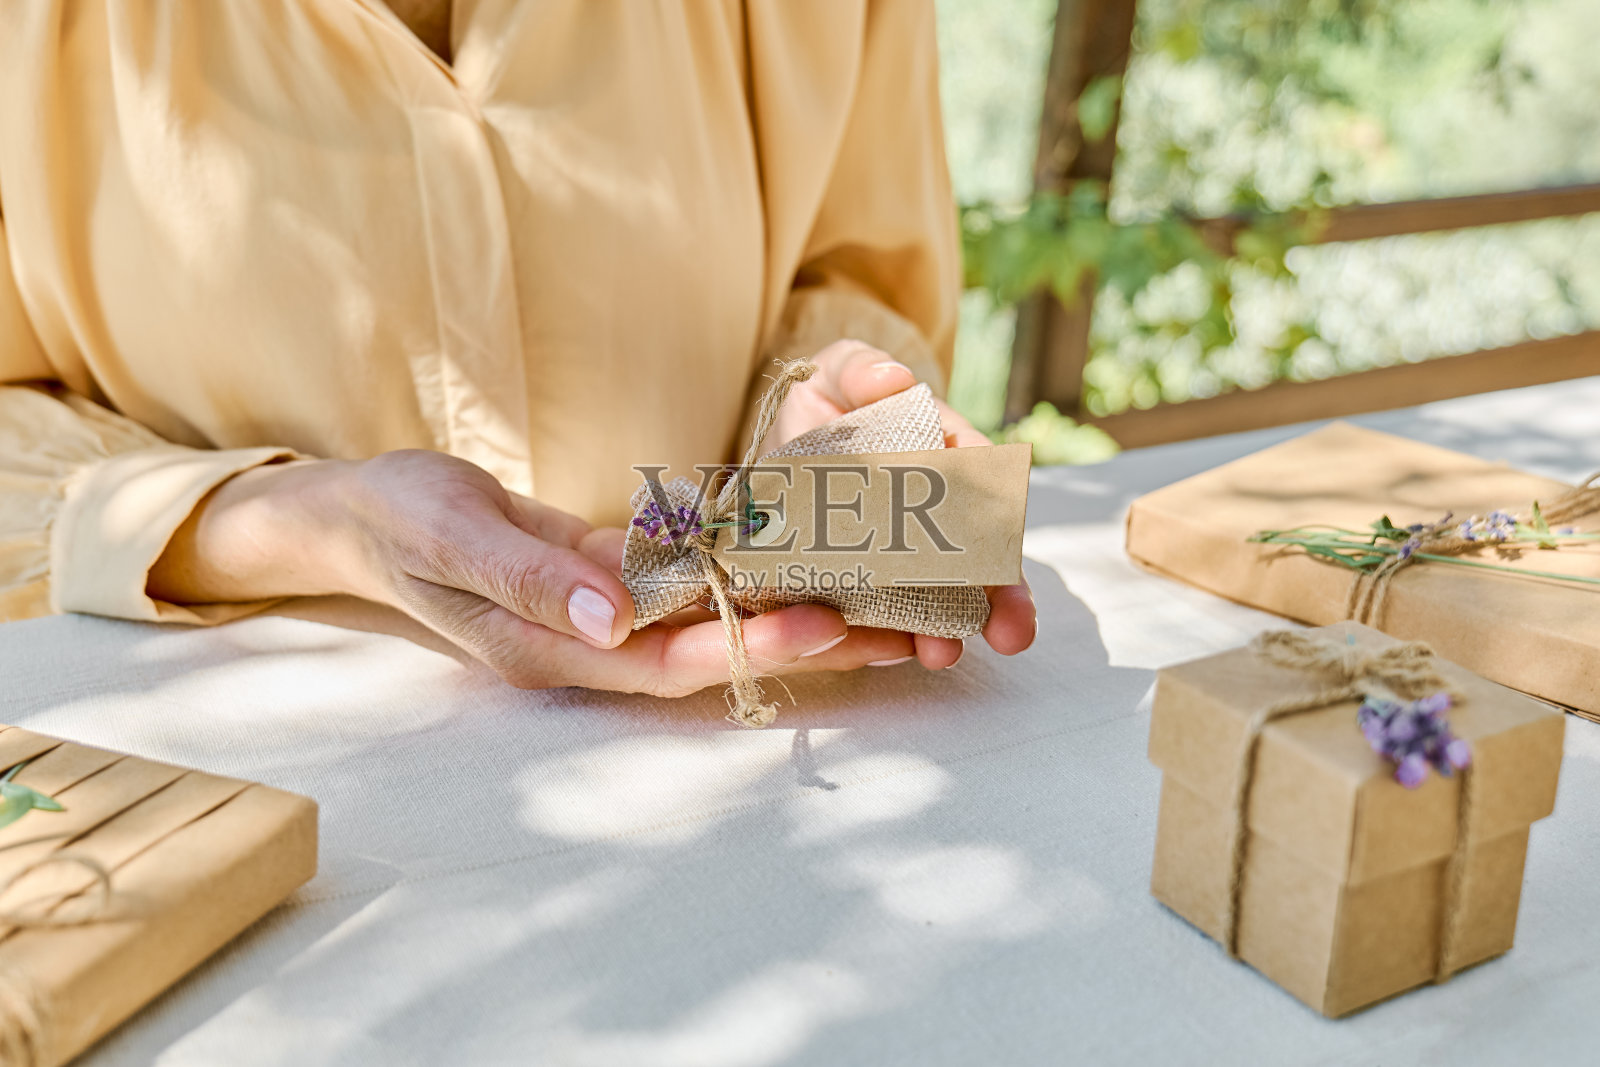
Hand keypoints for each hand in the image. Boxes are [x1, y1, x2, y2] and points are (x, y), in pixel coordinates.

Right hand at [148, 450, 918, 694]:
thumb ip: (532, 579)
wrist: (365, 510)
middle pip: (716, 649)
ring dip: (793, 603)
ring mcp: (607, 613)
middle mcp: (594, 642)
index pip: (671, 661)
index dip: (749, 644)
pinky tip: (810, 544)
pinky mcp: (615, 575)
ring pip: (716, 616)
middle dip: (805, 640)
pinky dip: (749, 564)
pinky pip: (693, 576)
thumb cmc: (401, 518)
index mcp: (555, 648)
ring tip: (886, 594)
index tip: (827, 621)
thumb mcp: (452, 536)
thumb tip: (615, 621)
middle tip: (900, 626)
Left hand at [761, 339, 1037, 667]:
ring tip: (943, 654)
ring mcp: (900, 554)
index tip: (1005, 543)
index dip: (997, 515)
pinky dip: (893, 636)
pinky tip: (899, 654)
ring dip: (948, 626)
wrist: (778, 444)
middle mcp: (934, 511)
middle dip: (999, 596)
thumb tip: (893, 379)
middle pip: (977, 556)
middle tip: (1013, 634)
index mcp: (943, 455)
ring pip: (937, 595)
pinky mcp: (860, 585)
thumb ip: (862, 369)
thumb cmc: (827, 402)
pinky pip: (883, 616)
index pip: (980, 485)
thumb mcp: (839, 372)